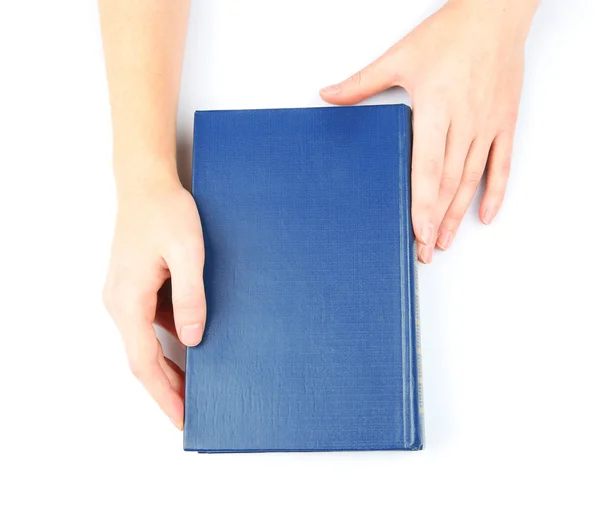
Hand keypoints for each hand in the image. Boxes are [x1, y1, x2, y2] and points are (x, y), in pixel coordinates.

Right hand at [103, 169, 205, 428]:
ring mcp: (126, 296)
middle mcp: (120, 304)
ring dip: (169, 366)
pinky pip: (151, 324)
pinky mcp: (135, 287)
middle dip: (167, 388)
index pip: (144, 363)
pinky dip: (169, 341)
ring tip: (198, 384)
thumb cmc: (165, 212)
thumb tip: (192, 340)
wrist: (146, 184)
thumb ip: (191, 297)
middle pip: (142, 359)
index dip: (164, 395)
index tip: (181, 418)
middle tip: (193, 410)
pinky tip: (193, 344)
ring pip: (146, 343)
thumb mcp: (188, 253)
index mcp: (129, 301)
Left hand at [320, 0, 537, 262]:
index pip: (428, 167)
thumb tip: (327, 96)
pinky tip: (485, 215)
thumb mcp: (400, 57)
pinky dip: (495, 192)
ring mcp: (487, 125)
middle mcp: (464, 122)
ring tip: (444, 241)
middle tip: (423, 250)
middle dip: (435, 220)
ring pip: (471, 179)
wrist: (496, 13)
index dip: (423, 202)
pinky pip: (502, 165)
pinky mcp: (504, 122)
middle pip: (448, 182)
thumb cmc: (449, 34)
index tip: (417, 231)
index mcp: (437, 108)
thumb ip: (362, 83)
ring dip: (457, 214)